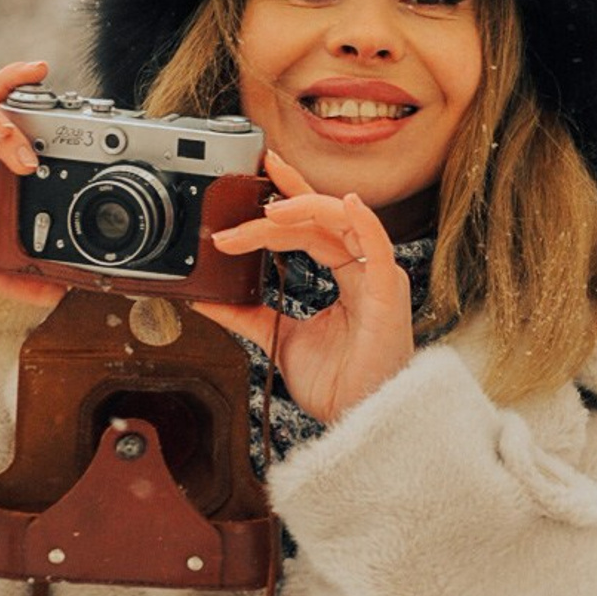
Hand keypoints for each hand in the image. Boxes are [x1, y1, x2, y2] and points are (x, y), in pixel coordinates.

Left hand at [194, 152, 415, 423]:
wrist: (359, 422)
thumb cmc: (337, 384)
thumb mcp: (279, 339)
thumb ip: (247, 313)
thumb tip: (208, 297)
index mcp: (346, 274)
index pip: (313, 224)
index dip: (287, 197)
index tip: (258, 173)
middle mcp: (365, 269)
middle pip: (322, 218)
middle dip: (281, 204)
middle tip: (240, 201)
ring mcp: (379, 278)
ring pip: (343, 222)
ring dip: (304, 209)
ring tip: (267, 211)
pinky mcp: (388, 292)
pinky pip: (378, 248)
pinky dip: (362, 221)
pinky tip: (344, 202)